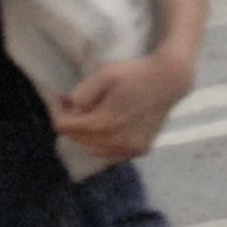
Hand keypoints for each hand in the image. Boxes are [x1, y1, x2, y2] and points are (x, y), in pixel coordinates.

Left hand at [53, 52, 193, 162]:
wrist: (169, 81)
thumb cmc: (135, 74)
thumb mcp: (104, 74)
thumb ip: (82, 93)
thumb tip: (72, 108)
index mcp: (104, 123)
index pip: (66, 127)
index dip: (57, 112)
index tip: (58, 99)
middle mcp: (116, 142)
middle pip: (78, 139)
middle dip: (71, 123)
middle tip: (72, 106)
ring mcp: (129, 150)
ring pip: (93, 149)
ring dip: (86, 135)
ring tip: (90, 116)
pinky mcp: (140, 151)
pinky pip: (110, 153)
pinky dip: (103, 142)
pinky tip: (108, 127)